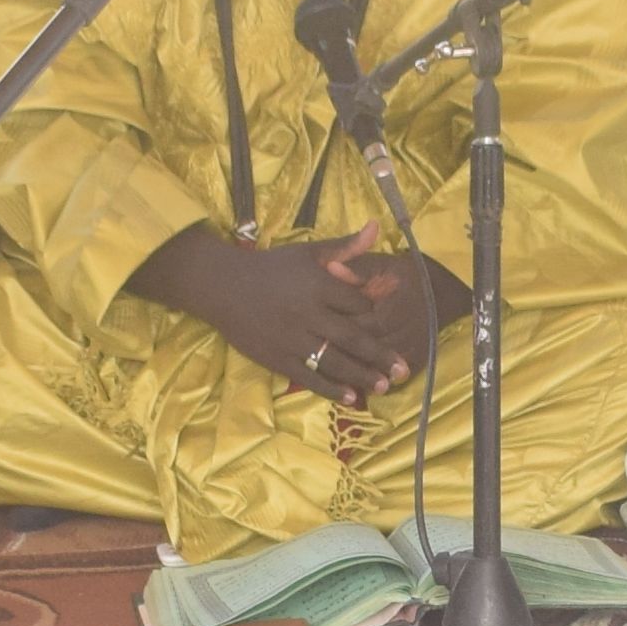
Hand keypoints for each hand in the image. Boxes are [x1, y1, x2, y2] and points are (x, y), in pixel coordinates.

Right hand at [134, 230, 432, 407]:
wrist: (223, 286)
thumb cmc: (271, 267)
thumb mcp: (308, 252)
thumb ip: (345, 246)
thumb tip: (378, 226)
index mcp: (319, 285)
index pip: (357, 304)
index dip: (374, 314)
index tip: (387, 323)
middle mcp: (308, 314)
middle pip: (352, 337)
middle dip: (380, 355)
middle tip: (403, 370)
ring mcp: (293, 339)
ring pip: (334, 361)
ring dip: (361, 375)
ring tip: (383, 387)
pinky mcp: (278, 359)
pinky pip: (309, 377)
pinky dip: (331, 389)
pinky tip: (351, 399)